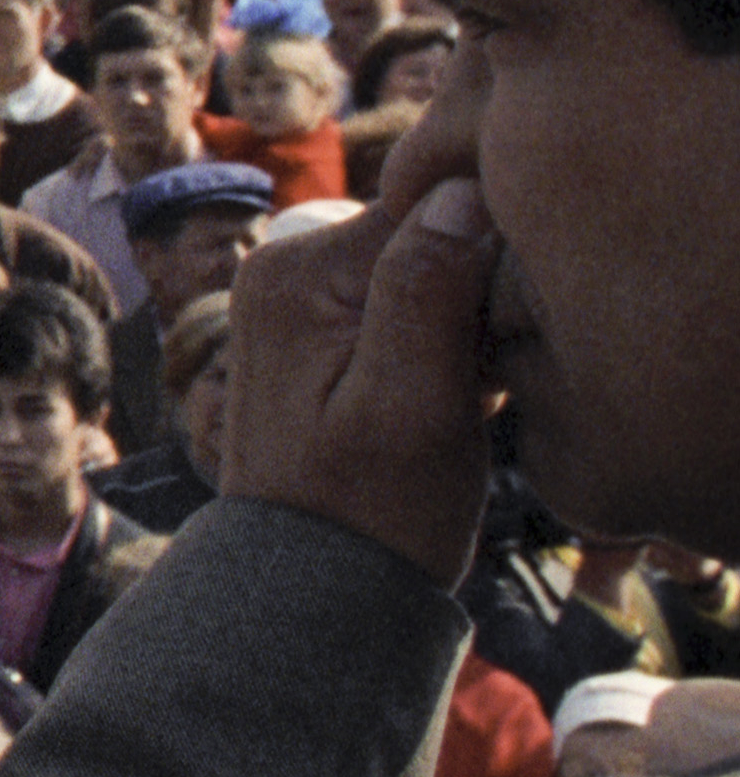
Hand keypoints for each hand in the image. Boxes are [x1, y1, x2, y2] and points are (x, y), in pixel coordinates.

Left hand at [220, 101, 500, 590]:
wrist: (317, 586)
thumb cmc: (371, 511)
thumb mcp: (412, 405)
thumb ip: (428, 293)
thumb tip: (457, 190)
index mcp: (294, 270)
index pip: (432, 208)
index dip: (491, 265)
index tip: (492, 342)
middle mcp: (285, 266)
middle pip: (430, 235)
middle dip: (479, 296)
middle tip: (474, 383)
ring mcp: (303, 299)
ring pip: (433, 272)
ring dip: (470, 326)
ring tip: (456, 399)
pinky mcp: (329, 333)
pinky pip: (417, 307)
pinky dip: (451, 346)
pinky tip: (449, 401)